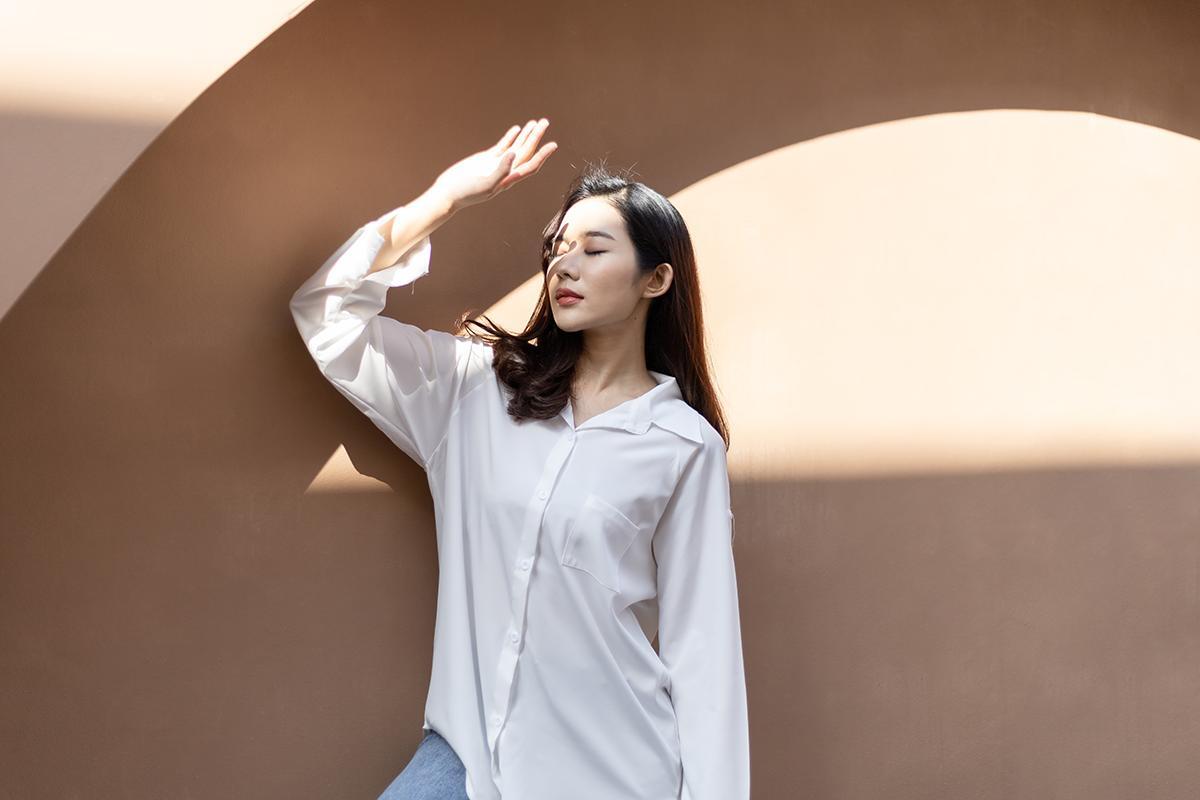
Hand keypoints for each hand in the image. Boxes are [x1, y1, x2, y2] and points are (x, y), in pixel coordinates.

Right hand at [433, 119, 557, 210]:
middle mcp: (506, 171)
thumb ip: (501, 170)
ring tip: (536, 122)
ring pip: (516, 147)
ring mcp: (497, 164)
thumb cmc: (466, 192)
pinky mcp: (486, 159)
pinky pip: (502, 146)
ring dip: (526, 135)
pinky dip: (510, 137)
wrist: (449, 192)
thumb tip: (514, 154)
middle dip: (536, 137)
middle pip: (526, 152)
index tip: (553, 144)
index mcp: (509, 179)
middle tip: (545, 122)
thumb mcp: (486, 184)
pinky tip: (517, 129)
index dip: (543, 155)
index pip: (531, 165)